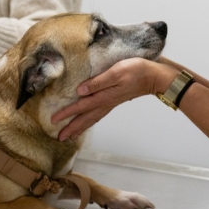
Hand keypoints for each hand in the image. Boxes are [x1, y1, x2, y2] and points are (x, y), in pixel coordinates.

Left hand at [52, 58, 166, 140]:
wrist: (154, 76)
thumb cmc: (136, 70)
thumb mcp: (116, 72)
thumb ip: (98, 82)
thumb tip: (80, 91)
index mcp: (104, 96)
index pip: (82, 106)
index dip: (67, 113)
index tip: (54, 120)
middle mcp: (106, 102)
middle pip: (86, 117)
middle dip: (72, 127)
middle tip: (59, 137)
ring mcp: (111, 103)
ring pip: (93, 118)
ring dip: (81, 127)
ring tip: (71, 135)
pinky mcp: (116, 99)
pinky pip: (99, 114)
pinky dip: (92, 120)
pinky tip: (89, 121)